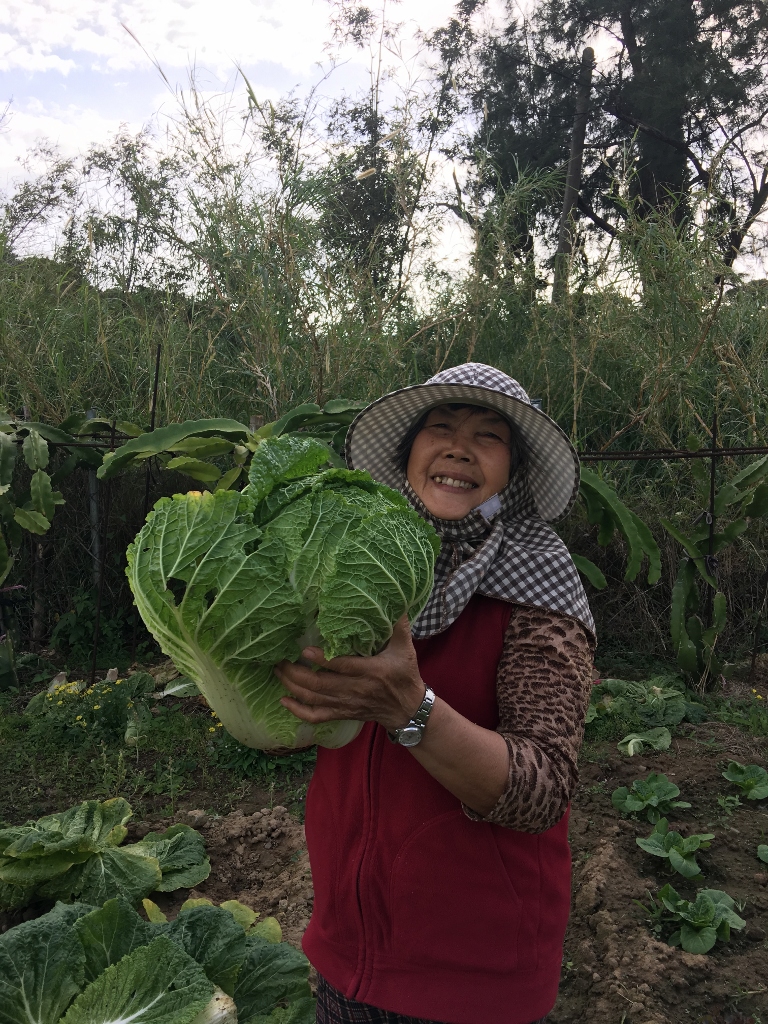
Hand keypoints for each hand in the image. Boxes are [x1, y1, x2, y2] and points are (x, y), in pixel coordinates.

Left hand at [273, 616, 425, 730]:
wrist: (407, 709)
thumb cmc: (405, 676)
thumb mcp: (405, 649)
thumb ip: (399, 626)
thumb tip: (396, 603)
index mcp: (371, 671)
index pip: (343, 667)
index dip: (322, 660)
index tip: (304, 650)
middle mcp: (355, 690)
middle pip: (320, 684)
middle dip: (296, 673)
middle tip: (280, 660)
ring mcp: (347, 704)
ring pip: (314, 699)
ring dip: (293, 687)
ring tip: (278, 672)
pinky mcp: (342, 713)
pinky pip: (317, 716)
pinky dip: (298, 711)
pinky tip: (284, 701)